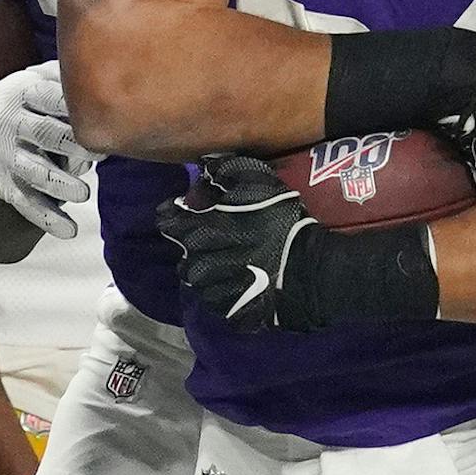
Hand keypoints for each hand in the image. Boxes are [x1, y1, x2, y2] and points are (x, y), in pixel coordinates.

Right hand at [0, 62, 96, 239]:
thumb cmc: (14, 99)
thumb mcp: (28, 78)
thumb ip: (58, 74)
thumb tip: (96, 62)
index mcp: (22, 95)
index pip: (48, 98)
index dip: (71, 106)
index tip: (97, 113)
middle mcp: (13, 126)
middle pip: (44, 134)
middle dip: (71, 146)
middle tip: (96, 155)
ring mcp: (8, 158)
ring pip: (36, 172)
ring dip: (59, 184)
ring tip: (82, 193)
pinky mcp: (6, 185)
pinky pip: (27, 204)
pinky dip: (47, 219)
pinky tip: (68, 230)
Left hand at [157, 155, 318, 330]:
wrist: (306, 268)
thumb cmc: (282, 221)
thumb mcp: (259, 181)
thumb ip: (229, 170)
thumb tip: (206, 166)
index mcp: (201, 229)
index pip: (169, 221)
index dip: (172, 215)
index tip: (180, 210)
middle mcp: (199, 259)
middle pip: (181, 251)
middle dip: (188, 243)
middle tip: (203, 236)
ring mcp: (213, 288)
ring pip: (194, 277)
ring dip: (200, 267)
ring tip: (215, 261)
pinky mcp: (229, 308)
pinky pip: (213, 299)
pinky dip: (217, 290)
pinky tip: (230, 282)